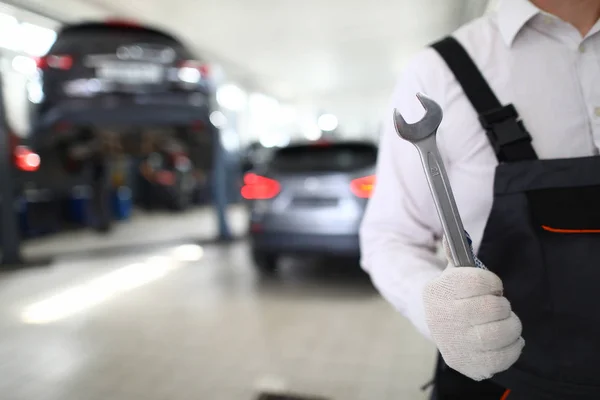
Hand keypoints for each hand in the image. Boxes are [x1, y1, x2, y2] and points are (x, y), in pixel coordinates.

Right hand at [422, 237, 524, 380]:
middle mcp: (443, 318)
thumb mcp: (451, 272)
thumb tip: (452, 232)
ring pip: (503, 332)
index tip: (490, 286)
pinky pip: (506, 356)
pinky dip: (513, 347)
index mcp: (438, 291)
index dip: (492, 283)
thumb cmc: (451, 295)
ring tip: (503, 323)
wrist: (435, 324)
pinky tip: (503, 340)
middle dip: (502, 305)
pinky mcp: (469, 364)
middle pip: (494, 308)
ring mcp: (456, 344)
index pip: (480, 281)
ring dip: (511, 325)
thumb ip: (455, 252)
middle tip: (496, 307)